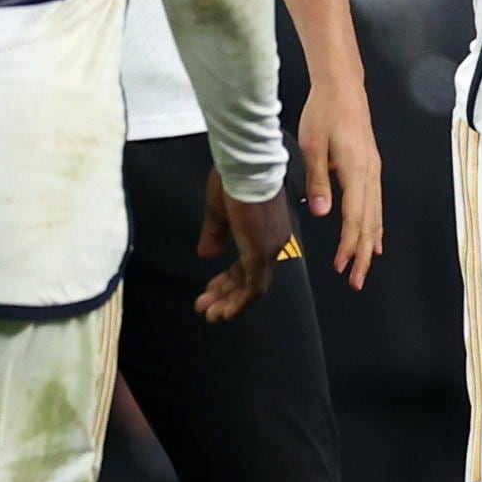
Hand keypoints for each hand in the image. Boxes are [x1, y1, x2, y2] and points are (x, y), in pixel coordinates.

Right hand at [194, 177, 304, 320]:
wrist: (245, 166)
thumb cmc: (232, 181)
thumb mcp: (219, 211)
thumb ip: (215, 235)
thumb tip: (206, 255)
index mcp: (266, 232)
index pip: (249, 264)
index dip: (230, 279)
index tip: (212, 289)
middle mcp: (274, 243)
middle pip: (251, 279)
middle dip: (227, 295)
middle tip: (207, 308)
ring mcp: (270, 249)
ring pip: (253, 288)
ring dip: (230, 303)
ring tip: (210, 314)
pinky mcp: (260, 253)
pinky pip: (254, 287)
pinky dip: (239, 302)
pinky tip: (224, 311)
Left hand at [295, 69, 385, 286]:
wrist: (342, 88)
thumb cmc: (324, 112)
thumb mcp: (312, 145)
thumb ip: (318, 180)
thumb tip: (323, 212)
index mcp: (355, 170)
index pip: (354, 217)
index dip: (348, 245)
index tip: (341, 266)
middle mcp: (370, 174)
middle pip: (369, 222)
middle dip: (361, 254)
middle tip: (356, 281)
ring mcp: (373, 171)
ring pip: (375, 215)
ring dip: (369, 244)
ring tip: (364, 267)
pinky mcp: (370, 168)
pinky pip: (376, 204)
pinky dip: (375, 225)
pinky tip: (374, 239)